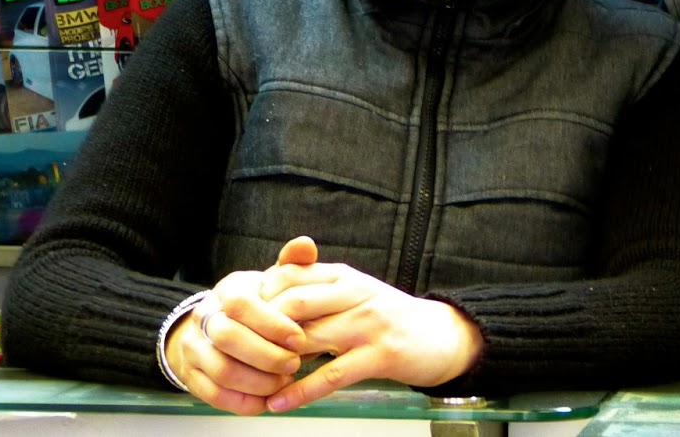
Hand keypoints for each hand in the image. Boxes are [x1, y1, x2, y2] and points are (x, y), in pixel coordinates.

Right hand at [164, 237, 315, 414]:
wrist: (215, 326)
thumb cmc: (258, 304)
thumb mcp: (272, 281)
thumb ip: (292, 264)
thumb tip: (306, 244)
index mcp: (228, 291)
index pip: (243, 306)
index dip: (273, 325)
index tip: (300, 339)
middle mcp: (204, 317)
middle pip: (229, 339)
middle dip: (267, 356)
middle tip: (295, 365)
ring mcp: (193, 348)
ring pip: (222, 371)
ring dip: (258, 382)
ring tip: (283, 382)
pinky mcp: (191, 377)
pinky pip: (214, 395)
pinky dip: (243, 402)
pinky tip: (266, 400)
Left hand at [260, 260, 482, 412]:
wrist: (441, 336)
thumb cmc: (389, 318)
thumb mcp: (353, 294)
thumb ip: (316, 293)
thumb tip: (265, 303)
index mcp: (345, 276)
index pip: (289, 276)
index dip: (258, 298)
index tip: (239, 321)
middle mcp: (356, 292)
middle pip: (292, 303)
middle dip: (260, 329)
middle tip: (238, 352)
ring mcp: (369, 323)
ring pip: (309, 337)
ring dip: (274, 362)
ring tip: (250, 381)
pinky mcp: (380, 355)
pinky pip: (331, 374)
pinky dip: (300, 391)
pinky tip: (279, 403)